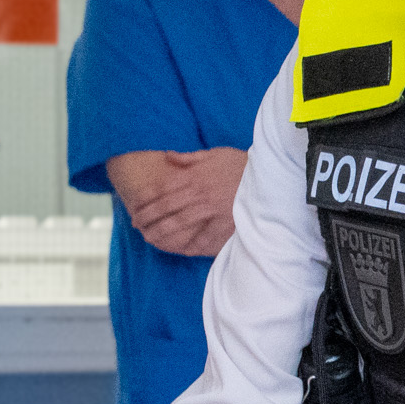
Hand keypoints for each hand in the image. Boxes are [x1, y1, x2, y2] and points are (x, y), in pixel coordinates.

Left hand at [125, 148, 246, 258]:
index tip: (135, 207)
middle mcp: (199, 192)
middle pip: (166, 206)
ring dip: (162, 231)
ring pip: (180, 222)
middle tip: (136, 225)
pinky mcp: (226, 219)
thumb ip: (188, 157)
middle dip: (148, 217)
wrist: (269, 173)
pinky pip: (206, 235)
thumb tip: (168, 156)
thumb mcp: (214, 153)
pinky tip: (183, 250)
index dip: (146, 199)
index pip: (162, 188)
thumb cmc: (242, 163)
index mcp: (194, 176)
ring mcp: (212, 208)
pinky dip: (194, 243)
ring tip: (150, 238)